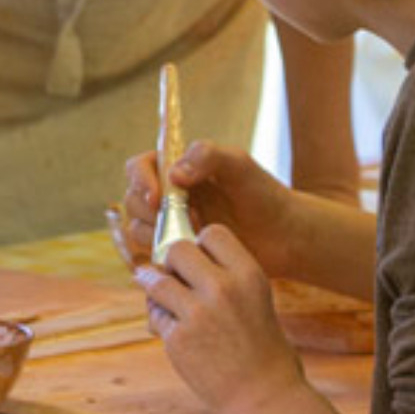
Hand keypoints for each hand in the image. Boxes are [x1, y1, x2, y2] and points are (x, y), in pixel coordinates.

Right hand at [115, 142, 294, 272]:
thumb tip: (173, 174)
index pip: (139, 167)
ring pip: (138, 230)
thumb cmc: (262, 194)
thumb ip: (207, 156)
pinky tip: (193, 255)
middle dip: (149, 212)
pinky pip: (152, 255)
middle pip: (133, 200)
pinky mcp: (178, 253)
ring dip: (159, 235)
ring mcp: (171, 226)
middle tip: (185, 220)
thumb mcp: (239, 165)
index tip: (157, 197)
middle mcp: (169, 196)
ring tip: (196, 236)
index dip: (141, 180)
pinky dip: (164, 256)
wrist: (281, 235)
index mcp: (178, 168)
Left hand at [135, 225, 307, 413]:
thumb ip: (225, 278)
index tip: (200, 259)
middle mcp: (223, 288)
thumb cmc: (262, 347)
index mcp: (248, 274)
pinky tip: (171, 329)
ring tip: (159, 295)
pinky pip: (155, 315)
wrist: (264, 395)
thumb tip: (180, 263)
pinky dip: (158, 319)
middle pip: (178, 249)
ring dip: (154, 286)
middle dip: (172, 261)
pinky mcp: (178, 339)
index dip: (201, 243)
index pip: (212, 233)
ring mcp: (198, 314)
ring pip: (157, 280)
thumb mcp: (257, 300)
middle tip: (176, 276)